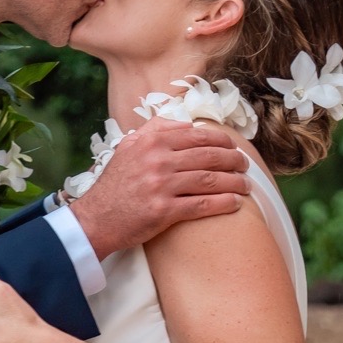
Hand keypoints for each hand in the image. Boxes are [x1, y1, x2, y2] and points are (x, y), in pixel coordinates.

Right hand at [70, 118, 250, 258]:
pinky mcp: (164, 210)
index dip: (221, 140)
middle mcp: (157, 160)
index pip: (196, 135)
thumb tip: (185, 123)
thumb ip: (154, 130)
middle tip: (245, 165)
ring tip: (246, 185)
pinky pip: (202, 204)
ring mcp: (161, 185)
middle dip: (233, 160)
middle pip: (207, 156)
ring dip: (234, 182)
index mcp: (150, 141)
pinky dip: (223, 202)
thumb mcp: (128, 147)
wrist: (96, 219)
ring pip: (209, 179)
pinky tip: (236, 203)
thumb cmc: (115, 184)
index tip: (233, 146)